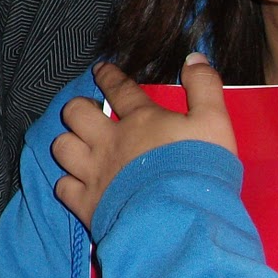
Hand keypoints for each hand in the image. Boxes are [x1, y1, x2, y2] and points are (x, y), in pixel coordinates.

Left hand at [52, 53, 235, 230]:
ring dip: (69, 144)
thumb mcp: (215, 123)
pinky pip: (63, 187)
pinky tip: (77, 185)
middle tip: (87, 114)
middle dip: (78, 109)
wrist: (181, 219)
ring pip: (62, 147)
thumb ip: (205, 88)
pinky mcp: (87, 204)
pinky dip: (68, 184)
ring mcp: (94, 173)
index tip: (100, 70)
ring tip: (79, 147)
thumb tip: (193, 59)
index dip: (109, 76)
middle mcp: (110, 142)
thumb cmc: (200, 169)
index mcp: (141, 121)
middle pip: (76, 113)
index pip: (119, 89)